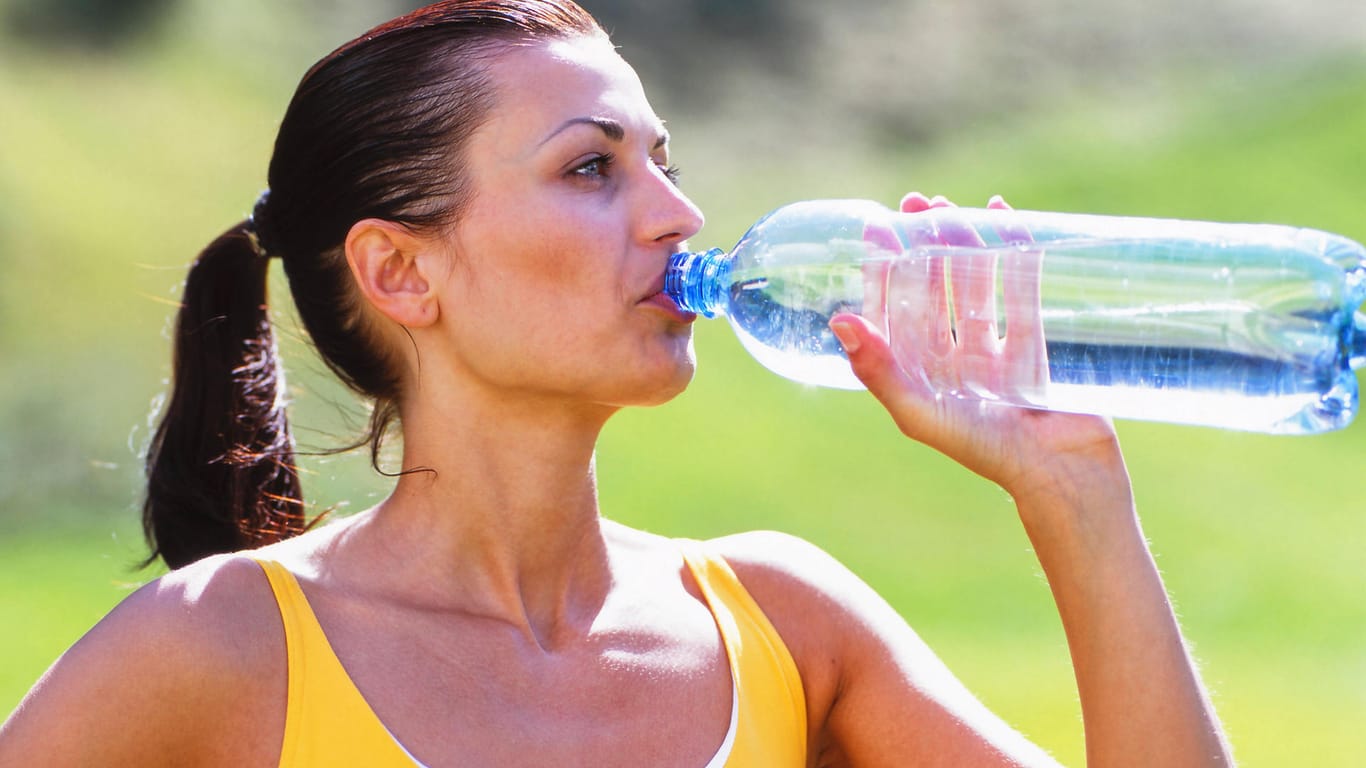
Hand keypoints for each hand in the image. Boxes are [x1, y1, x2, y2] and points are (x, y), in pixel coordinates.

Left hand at [834, 192, 1124, 509]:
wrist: (1060, 474)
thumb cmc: (984, 450)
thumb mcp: (920, 411)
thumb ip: (878, 371)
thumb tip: (840, 321)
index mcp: (920, 375)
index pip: (895, 311)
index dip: (885, 269)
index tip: (878, 228)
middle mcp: (954, 360)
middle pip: (934, 290)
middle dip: (924, 245)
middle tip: (917, 202)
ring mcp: (997, 352)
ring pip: (977, 285)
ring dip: (966, 244)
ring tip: (955, 205)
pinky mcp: (1038, 347)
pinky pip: (1023, 290)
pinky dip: (1016, 255)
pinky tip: (1007, 221)